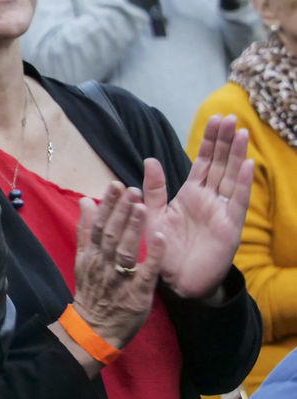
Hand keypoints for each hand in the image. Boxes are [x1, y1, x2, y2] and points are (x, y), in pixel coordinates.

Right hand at [70, 182, 164, 349]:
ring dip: (133, 228)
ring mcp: (120, 280)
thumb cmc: (92, 292)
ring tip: (141, 206)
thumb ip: (85, 230)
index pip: (98, 225)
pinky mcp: (138, 294)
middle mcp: (103, 265)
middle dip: (121, 210)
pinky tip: (159, 238)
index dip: (107, 205)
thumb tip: (85, 201)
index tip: (116, 185)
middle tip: (131, 189)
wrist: (95, 330)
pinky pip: (146, 272)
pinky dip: (152, 255)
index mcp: (91, 255)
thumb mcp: (83, 260)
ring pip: (125, 250)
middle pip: (111, 234)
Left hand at [144, 115, 252, 299]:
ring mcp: (221, 212)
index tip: (215, 119)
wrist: (175, 281)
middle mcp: (208, 200)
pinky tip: (248, 164)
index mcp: (190, 195)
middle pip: (220, 164)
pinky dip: (242, 183)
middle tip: (229, 116)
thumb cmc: (164, 249)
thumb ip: (154, 188)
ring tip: (240, 132)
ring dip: (236, 155)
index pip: (203, 162)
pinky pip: (237, 202)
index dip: (209, 141)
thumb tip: (150, 159)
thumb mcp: (153, 214)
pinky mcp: (229, 227)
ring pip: (230, 178)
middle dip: (224, 141)